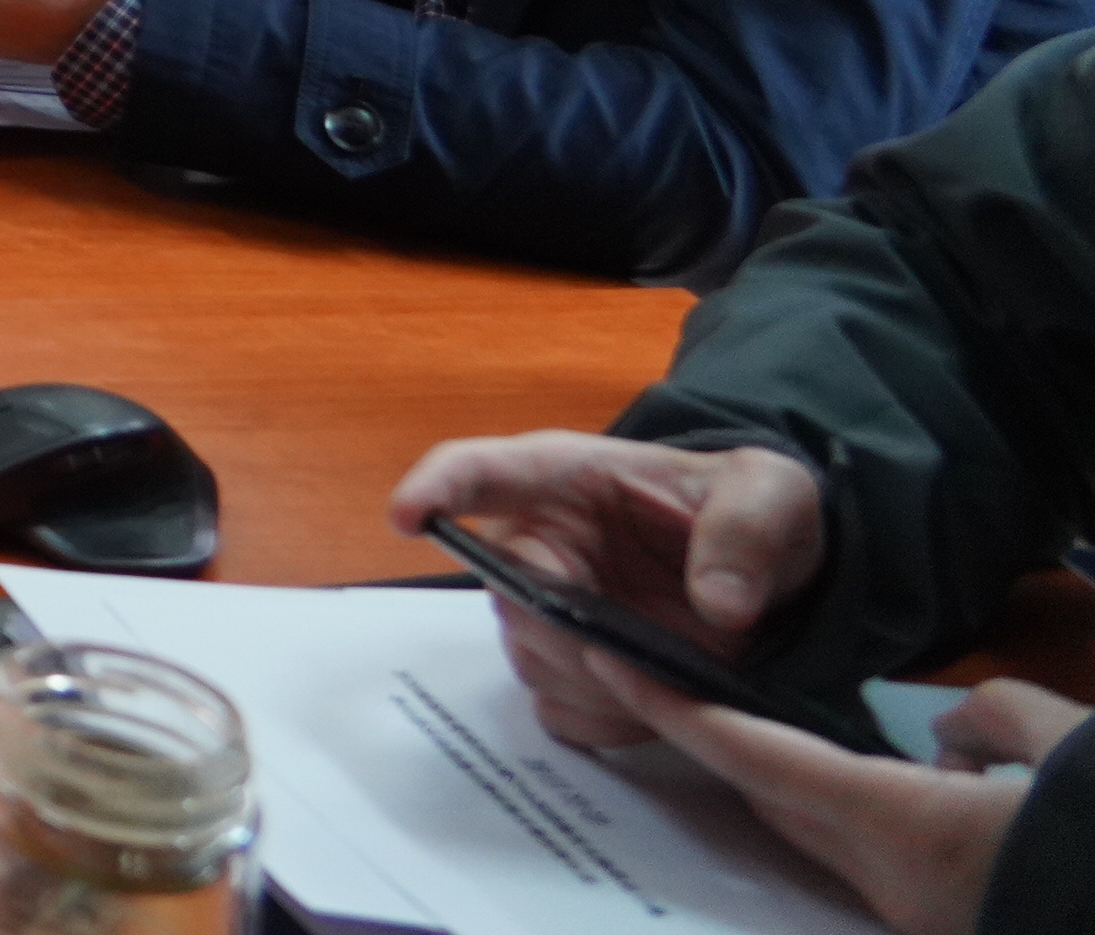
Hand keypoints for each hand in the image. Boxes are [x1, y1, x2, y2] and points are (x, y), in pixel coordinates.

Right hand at [392, 435, 830, 749]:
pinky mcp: (573, 667)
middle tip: (642, 650)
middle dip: (570, 634)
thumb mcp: (775, 494)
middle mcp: (540, 542)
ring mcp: (551, 609)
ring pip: (530, 658)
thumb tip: (717, 604)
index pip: (478, 471)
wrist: (780, 572)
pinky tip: (654, 702)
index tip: (407, 517)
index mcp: (566, 478)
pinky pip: (559, 707)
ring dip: (596, 681)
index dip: (434, 490)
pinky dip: (604, 718)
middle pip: (506, 595)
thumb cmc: (756, 510)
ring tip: (670, 676)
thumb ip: (746, 532)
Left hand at [619, 684, 1036, 931]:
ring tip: (751, 719)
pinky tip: (885, 787)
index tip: (608, 663)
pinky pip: (873, 865)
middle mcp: (892, 882)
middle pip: (772, 801)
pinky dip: (853, 818)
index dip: (673, 709)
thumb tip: (950, 740)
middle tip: (668, 679)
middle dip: (715, 742)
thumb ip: (990, 719)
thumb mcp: (1068, 744)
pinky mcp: (941, 929)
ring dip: (786, 784)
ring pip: (821, 837)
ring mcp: (917, 917)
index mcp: (907, 826)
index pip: (754, 758)